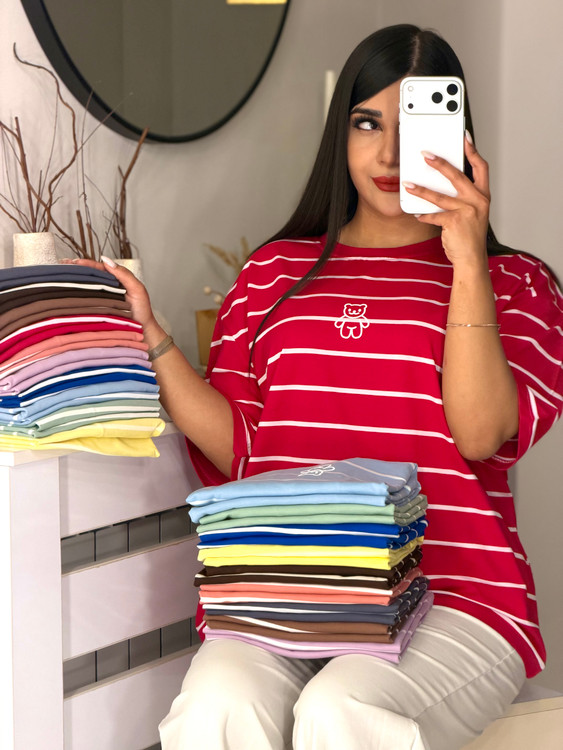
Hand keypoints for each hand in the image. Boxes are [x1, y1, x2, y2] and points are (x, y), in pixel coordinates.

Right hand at [60, 256, 156, 329]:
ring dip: (72, 282)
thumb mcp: (137, 289)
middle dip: (75, 271)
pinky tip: (65, 294)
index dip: (86, 265)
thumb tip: (106, 260)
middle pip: (89, 277)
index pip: (98, 269)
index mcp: (116, 281)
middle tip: (60, 266)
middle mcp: (107, 289)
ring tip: (58, 276)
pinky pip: (85, 302)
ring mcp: (101, 300)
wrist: (143, 332)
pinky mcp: (97, 311)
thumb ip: (124, 274)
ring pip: (85, 288)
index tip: (73, 262)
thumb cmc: (142, 312)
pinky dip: (75, 297)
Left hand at [403, 133, 489, 267]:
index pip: (481, 167)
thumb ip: (462, 198)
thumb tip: (440, 183)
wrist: (471, 259)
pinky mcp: (455, 222)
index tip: (464, 137)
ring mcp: (468, 211)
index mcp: (483, 195)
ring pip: (440, 196)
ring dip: (421, 190)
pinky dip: (424, 215)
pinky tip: (416, 214)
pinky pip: (434, 215)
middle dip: (440, 163)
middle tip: (425, 155)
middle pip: (457, 176)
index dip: (472, 151)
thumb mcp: (471, 213)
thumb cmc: (469, 236)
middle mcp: (478, 201)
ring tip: (408, 184)